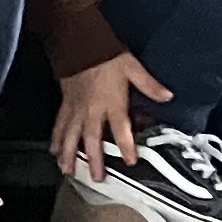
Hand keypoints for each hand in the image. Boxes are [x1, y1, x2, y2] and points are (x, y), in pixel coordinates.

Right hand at [53, 52, 172, 179]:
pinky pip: (59, 125)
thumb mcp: (132, 68)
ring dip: (69, 155)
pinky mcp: (65, 104)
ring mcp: (76, 109)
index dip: (126, 147)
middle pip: (92, 140)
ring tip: (67, 171)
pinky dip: (55, 139)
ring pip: (71, 136)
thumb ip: (149, 85)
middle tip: (96, 178)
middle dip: (94, 160)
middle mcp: (92, 111)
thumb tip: (168, 97)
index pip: (120, 130)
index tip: (130, 162)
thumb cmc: (107, 56)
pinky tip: (53, 150)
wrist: (79, 43)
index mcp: (112, 104)